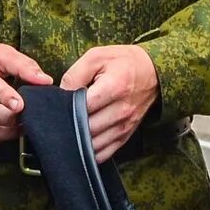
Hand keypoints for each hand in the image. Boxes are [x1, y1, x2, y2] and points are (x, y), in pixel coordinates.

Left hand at [59, 44, 158, 161]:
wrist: (152, 72)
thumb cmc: (122, 62)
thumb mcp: (96, 56)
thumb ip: (74, 74)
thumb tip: (59, 95)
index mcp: (114, 88)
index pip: (82, 107)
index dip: (65, 108)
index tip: (57, 105)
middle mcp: (122, 110)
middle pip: (87, 129)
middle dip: (70, 125)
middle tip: (58, 119)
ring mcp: (125, 126)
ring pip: (94, 145)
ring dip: (79, 141)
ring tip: (69, 130)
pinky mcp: (126, 135)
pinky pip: (105, 153)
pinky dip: (91, 152)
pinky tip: (81, 143)